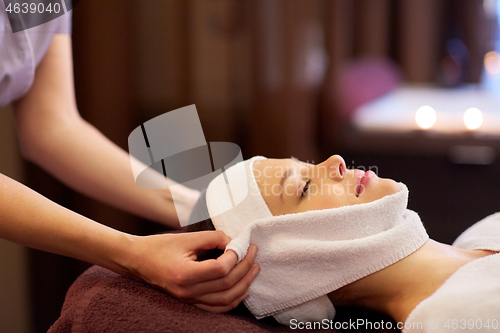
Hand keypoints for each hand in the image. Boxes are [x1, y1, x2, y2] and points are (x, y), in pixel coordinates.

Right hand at [125, 231, 258, 311]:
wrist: (137, 260)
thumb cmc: (160, 246)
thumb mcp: (186, 238)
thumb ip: (212, 238)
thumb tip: (233, 241)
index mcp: (185, 274)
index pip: (220, 269)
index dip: (235, 255)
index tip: (240, 243)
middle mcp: (187, 291)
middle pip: (226, 284)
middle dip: (245, 268)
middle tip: (254, 252)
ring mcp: (188, 299)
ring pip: (225, 300)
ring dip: (244, 284)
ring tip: (254, 269)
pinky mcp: (189, 302)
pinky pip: (215, 308)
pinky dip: (232, 301)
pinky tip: (243, 290)